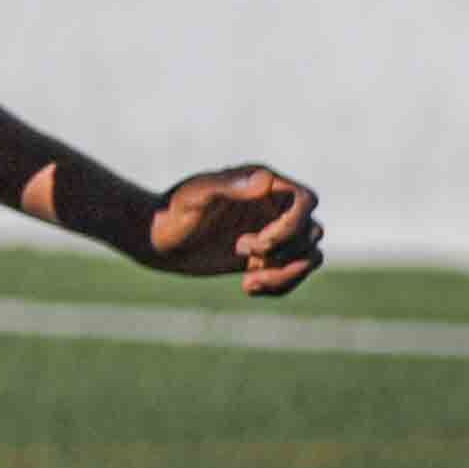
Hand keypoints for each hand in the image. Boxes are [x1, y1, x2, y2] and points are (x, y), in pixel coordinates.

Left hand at [143, 165, 324, 297]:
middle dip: (284, 251)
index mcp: (264, 185)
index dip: (292, 226)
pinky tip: (247, 287)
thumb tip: (266, 180)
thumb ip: (228, 185)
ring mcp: (274, 233)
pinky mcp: (268, 257)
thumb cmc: (171, 213)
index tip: (260, 242)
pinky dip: (280, 286)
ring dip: (286, 274)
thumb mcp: (194, 197)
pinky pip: (295, 273)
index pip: (306, 201)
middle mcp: (275, 206)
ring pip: (310, 256)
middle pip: (312, 231)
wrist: (156, 240)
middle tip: (241, 251)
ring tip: (249, 282)